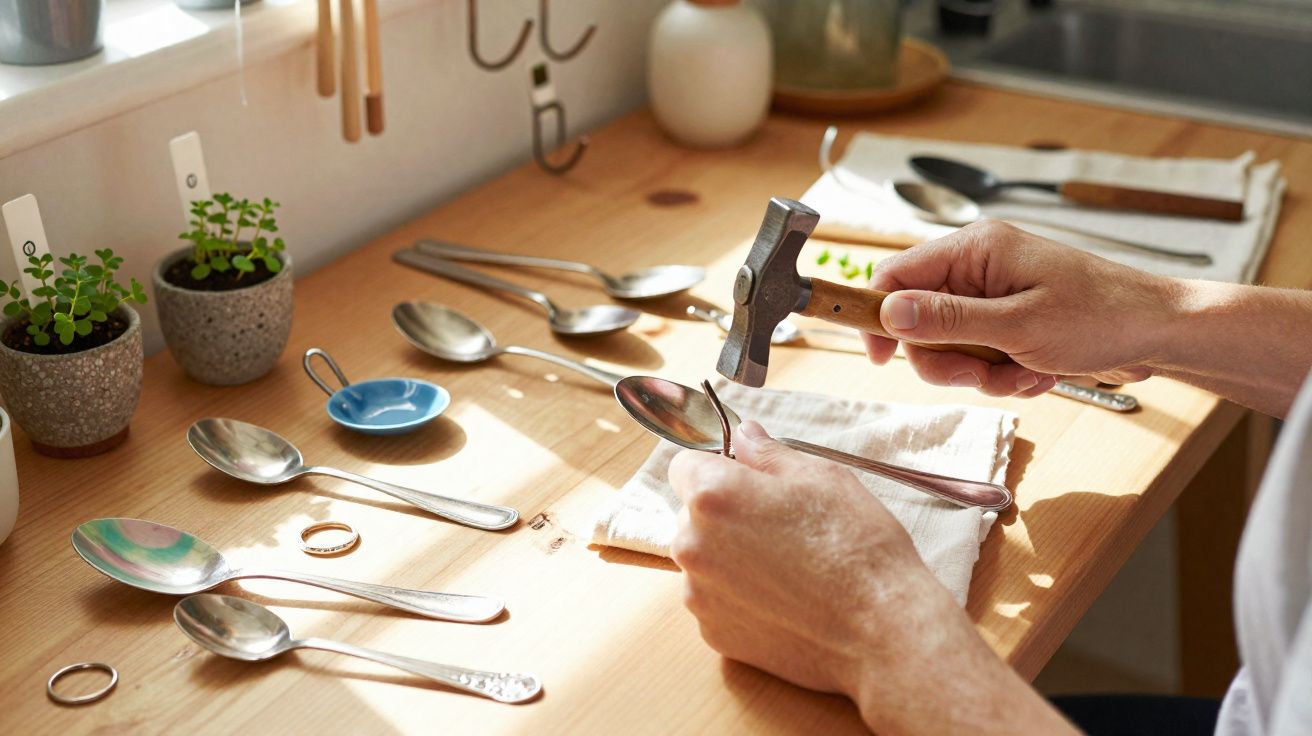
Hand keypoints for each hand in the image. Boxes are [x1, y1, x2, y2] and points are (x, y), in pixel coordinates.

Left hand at [668, 422, 1072, 732]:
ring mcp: (699, 594)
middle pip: (692, 515)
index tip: (748, 481)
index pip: (685, 466)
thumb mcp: (820, 477)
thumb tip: (743, 435)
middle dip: (724, 515)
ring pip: (703, 560)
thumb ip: (768, 453)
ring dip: (729, 557)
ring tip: (786, 568)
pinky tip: (783, 599)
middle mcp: (692, 544)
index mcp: (712, 495)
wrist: (881, 630)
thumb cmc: (856, 546)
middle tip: (779, 527)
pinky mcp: (713, 633)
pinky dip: (738, 597)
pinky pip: (715, 601)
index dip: (718, 468)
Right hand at [864, 220, 1176, 396]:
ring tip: (1022, 373)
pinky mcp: (1009, 318)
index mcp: (975, 249)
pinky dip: (1002, 372)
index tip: (882, 358)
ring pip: (949, 344)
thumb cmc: (1102, 317)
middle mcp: (978, 266)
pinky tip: (1036, 373)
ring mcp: (994, 293)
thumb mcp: (1017, 325)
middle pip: (919, 319)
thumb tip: (890, 313)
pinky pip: (979, 353)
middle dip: (947, 359)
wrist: (1160, 333)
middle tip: (981, 376)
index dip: (880, 318)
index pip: (895, 275)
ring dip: (980, 371)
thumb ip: (948, 319)